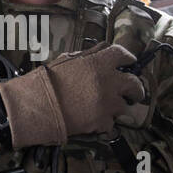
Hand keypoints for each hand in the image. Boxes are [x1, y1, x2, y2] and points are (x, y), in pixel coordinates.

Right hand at [0, 42, 145, 147]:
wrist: (37, 107)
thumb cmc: (47, 81)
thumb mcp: (67, 60)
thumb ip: (88, 55)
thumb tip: (102, 49)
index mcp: (99, 63)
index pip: (124, 55)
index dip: (128, 59)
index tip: (129, 63)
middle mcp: (108, 82)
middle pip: (135, 84)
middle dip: (136, 89)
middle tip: (132, 93)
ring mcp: (107, 104)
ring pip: (124, 107)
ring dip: (117, 107)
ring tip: (106, 109)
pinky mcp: (102, 122)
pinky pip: (111, 124)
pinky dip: (104, 123)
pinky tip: (94, 121)